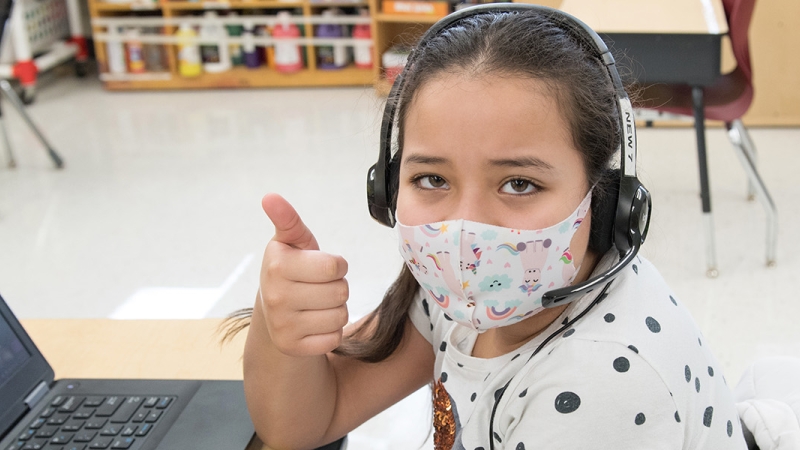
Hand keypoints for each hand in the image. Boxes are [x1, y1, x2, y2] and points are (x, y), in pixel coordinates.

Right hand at [258, 194, 349, 356]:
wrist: (274, 310)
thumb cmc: (292, 269)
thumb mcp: (292, 242)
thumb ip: (288, 220)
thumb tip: (270, 197)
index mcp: (277, 266)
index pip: (335, 266)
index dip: (336, 265)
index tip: (320, 266)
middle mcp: (275, 296)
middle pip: (341, 291)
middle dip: (337, 286)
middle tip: (318, 286)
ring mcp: (282, 325)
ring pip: (341, 316)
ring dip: (336, 308)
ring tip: (316, 303)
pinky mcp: (293, 346)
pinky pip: (334, 337)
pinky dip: (331, 331)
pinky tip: (314, 322)